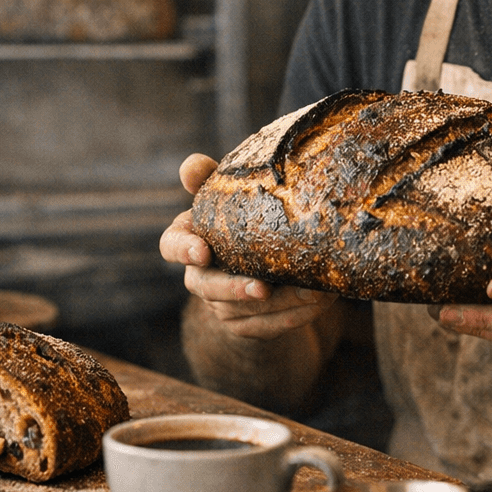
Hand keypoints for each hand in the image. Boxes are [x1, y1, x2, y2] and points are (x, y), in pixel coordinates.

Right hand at [160, 152, 335, 339]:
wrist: (262, 263)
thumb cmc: (241, 217)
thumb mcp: (227, 194)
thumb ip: (209, 177)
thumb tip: (191, 165)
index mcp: (190, 240)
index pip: (171, 245)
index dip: (183, 250)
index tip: (203, 250)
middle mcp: (200, 276)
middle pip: (206, 288)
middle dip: (233, 290)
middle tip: (262, 289)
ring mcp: (221, 305)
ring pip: (244, 311)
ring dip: (279, 303)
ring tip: (313, 290)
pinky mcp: (246, 325)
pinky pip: (268, 326)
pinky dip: (295, 316)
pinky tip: (320, 302)